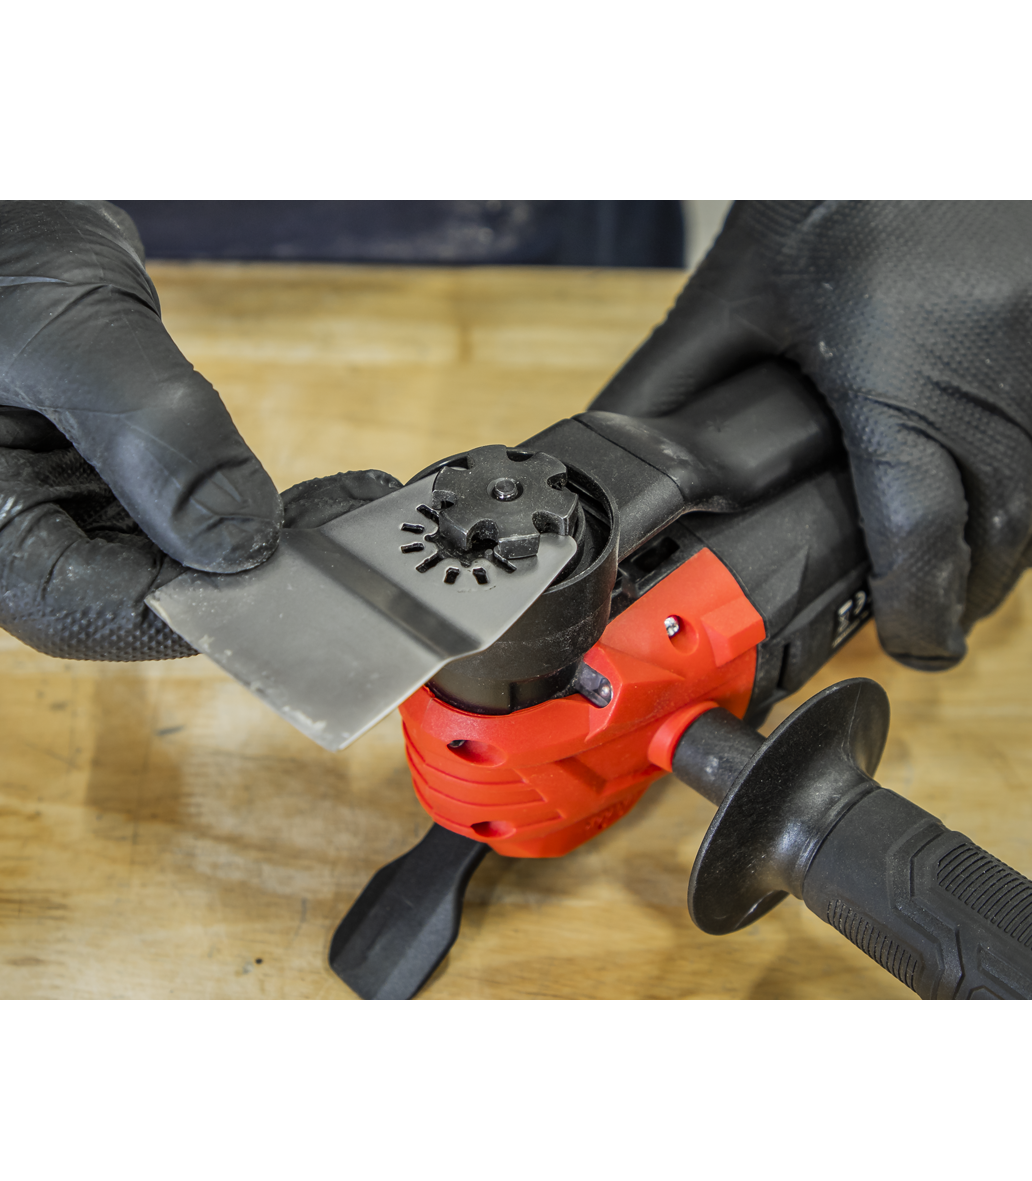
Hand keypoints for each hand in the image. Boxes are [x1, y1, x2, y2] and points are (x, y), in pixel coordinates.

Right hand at [0, 201, 393, 659]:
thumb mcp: (72, 331)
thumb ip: (159, 435)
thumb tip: (241, 540)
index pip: (64, 607)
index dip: (174, 611)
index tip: (268, 584)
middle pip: (123, 596)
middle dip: (231, 577)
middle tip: (334, 551)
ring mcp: (48, 521)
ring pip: (167, 566)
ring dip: (256, 547)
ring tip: (345, 515)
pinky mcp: (98, 499)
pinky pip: (180, 525)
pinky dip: (247, 512)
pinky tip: (319, 502)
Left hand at [590, 201, 1031, 668]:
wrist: (940, 107)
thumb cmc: (842, 187)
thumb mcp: (740, 288)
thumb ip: (674, 377)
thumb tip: (617, 444)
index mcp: (899, 373)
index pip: (920, 530)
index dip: (917, 606)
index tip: (911, 644)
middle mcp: (988, 375)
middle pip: (999, 533)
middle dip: (962, 592)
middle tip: (925, 622)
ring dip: (995, 547)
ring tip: (947, 573)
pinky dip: (1015, 487)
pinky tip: (976, 491)